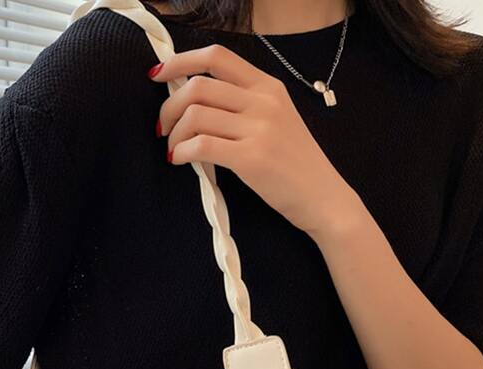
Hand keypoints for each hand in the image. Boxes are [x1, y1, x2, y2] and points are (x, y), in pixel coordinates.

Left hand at [149, 44, 360, 237]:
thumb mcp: (276, 121)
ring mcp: (259, 129)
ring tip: (174, 150)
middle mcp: (264, 101)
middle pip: (198, 86)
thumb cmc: (294, 165)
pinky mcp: (252, 158)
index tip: (158, 76)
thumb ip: (242, 106)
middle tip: (162, 128)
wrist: (324, 198)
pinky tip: (180, 160)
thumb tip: (193, 102)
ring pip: (195, 115)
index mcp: (268, 86)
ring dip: (174, 134)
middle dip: (168, 107)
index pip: (216, 57)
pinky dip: (182, 151)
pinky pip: (201, 145)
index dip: (180, 61)